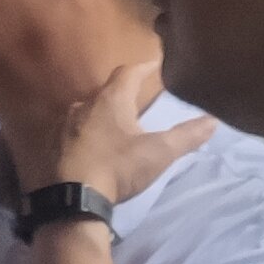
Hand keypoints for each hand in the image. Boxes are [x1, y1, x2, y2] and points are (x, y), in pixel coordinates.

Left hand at [14, 55, 214, 204]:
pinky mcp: (50, 148)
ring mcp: (62, 126)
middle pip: (105, 91)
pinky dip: (83, 135)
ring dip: (100, 115)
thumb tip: (212, 121)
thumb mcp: (159, 153)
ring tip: (114, 124)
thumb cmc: (117, 168)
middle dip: (121, 93)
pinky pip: (70, 133)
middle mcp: (83, 106)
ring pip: (85, 112)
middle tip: (136, 98)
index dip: (143, 67)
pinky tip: (90, 147)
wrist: (71, 199)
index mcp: (110, 100)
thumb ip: (186, 136)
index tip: (154, 65)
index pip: (128, 72)